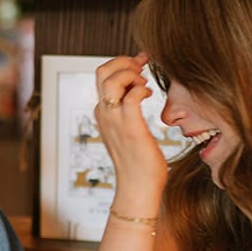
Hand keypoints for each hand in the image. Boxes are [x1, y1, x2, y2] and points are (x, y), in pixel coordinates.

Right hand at [94, 54, 167, 208]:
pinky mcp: (130, 127)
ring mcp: (115, 120)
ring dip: (131, 73)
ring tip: (144, 83)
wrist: (138, 188)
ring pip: (111, 79)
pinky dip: (141, 89)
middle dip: (124, 62)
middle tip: (142, 68)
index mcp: (103, 113)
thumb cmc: (139, 163)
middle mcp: (104, 114)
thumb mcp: (129, 131)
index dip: (121, 63)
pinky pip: (131, 96)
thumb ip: (128, 112)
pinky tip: (150, 95)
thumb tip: (137, 93)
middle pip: (101, 71)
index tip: (140, 63)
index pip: (103, 76)